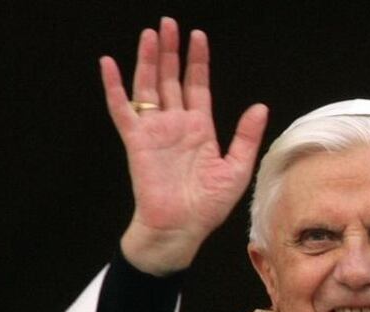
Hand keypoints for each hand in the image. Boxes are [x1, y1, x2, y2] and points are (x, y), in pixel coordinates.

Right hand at [100, 17, 267, 274]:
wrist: (180, 230)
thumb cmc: (208, 207)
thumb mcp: (236, 170)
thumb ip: (246, 137)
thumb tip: (259, 107)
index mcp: (200, 129)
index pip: (197, 86)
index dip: (197, 61)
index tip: (198, 36)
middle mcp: (176, 125)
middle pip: (171, 79)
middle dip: (171, 51)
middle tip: (169, 23)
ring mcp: (155, 131)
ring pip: (149, 87)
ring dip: (148, 60)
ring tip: (150, 34)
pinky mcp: (136, 142)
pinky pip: (122, 109)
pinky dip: (114, 87)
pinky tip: (109, 64)